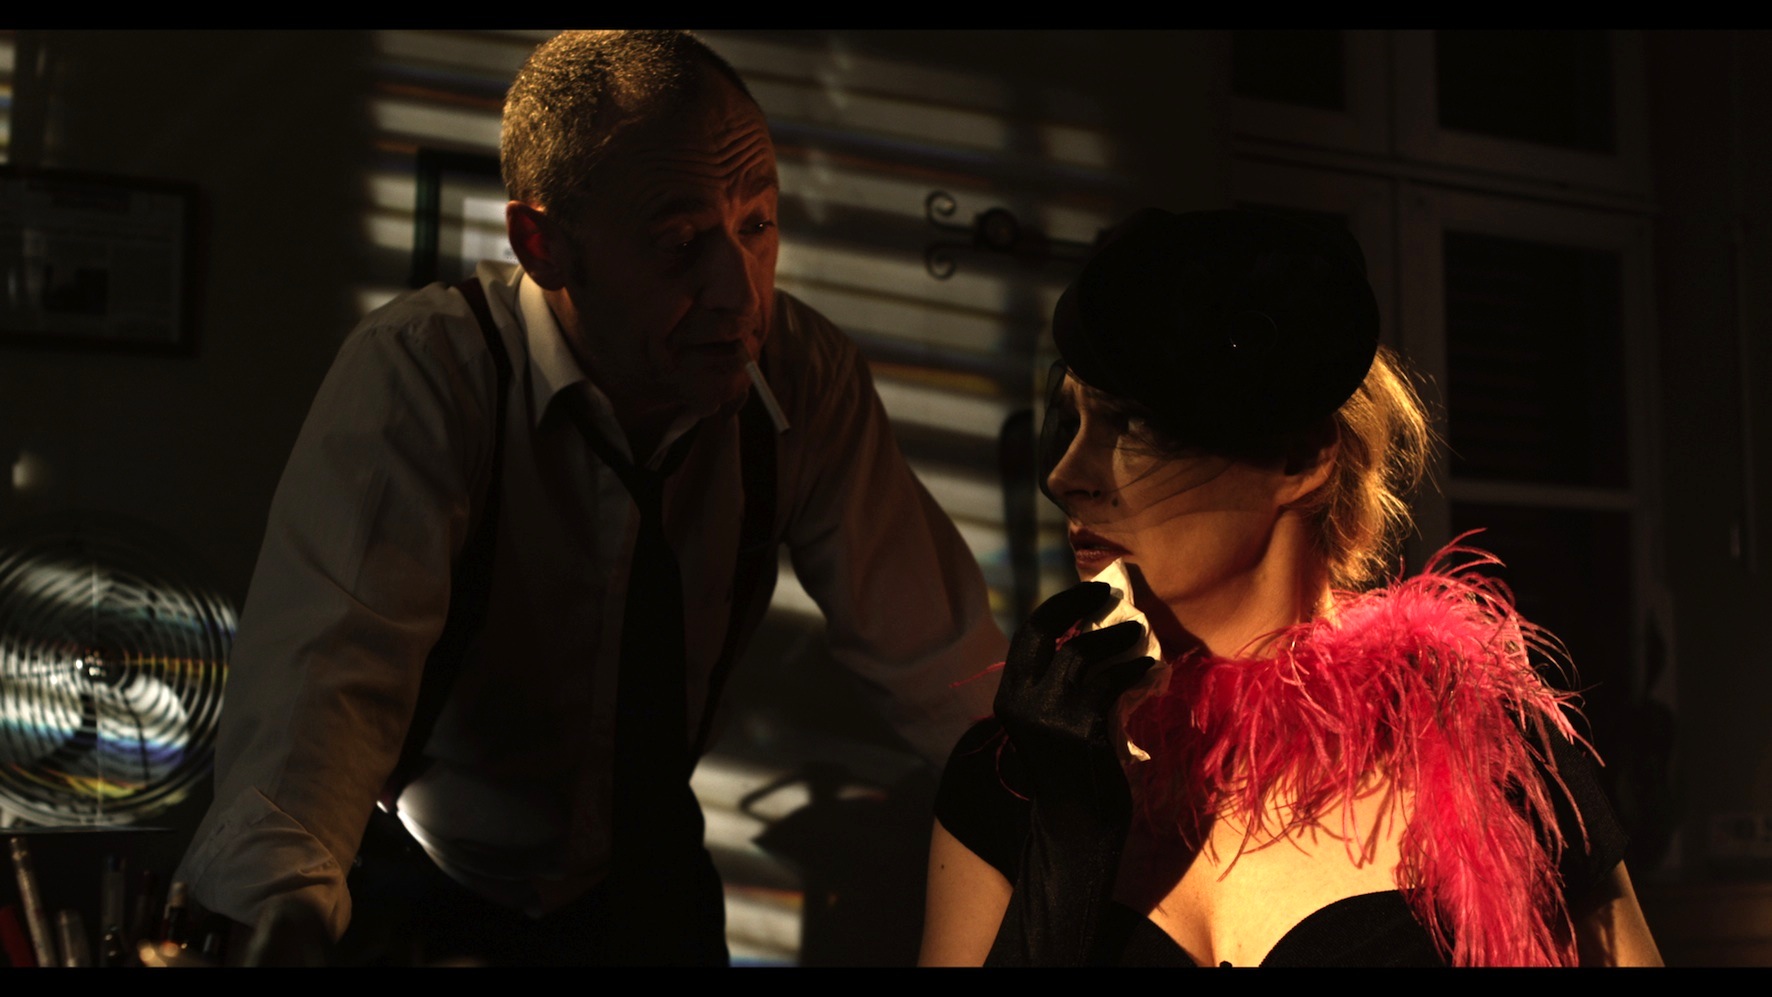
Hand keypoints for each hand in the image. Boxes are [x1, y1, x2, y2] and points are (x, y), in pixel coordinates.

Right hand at [985, 582, 1154, 965]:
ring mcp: (1049, 717)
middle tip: (1113, 594)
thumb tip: (1094, 636)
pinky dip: (1133, 669)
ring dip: (1116, 637)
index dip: (1058, 606)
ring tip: (1140, 634)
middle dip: (1080, 604)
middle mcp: (1021, 703)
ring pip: (1083, 654)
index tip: (1088, 594)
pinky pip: (1111, 683)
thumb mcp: (1054, 723)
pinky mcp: (1081, 731)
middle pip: (1047, 631)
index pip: (1028, 635)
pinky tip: (1149, 668)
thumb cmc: (1072, 774)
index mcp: (1009, 698)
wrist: (1077, 827)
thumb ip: (1061, 686)